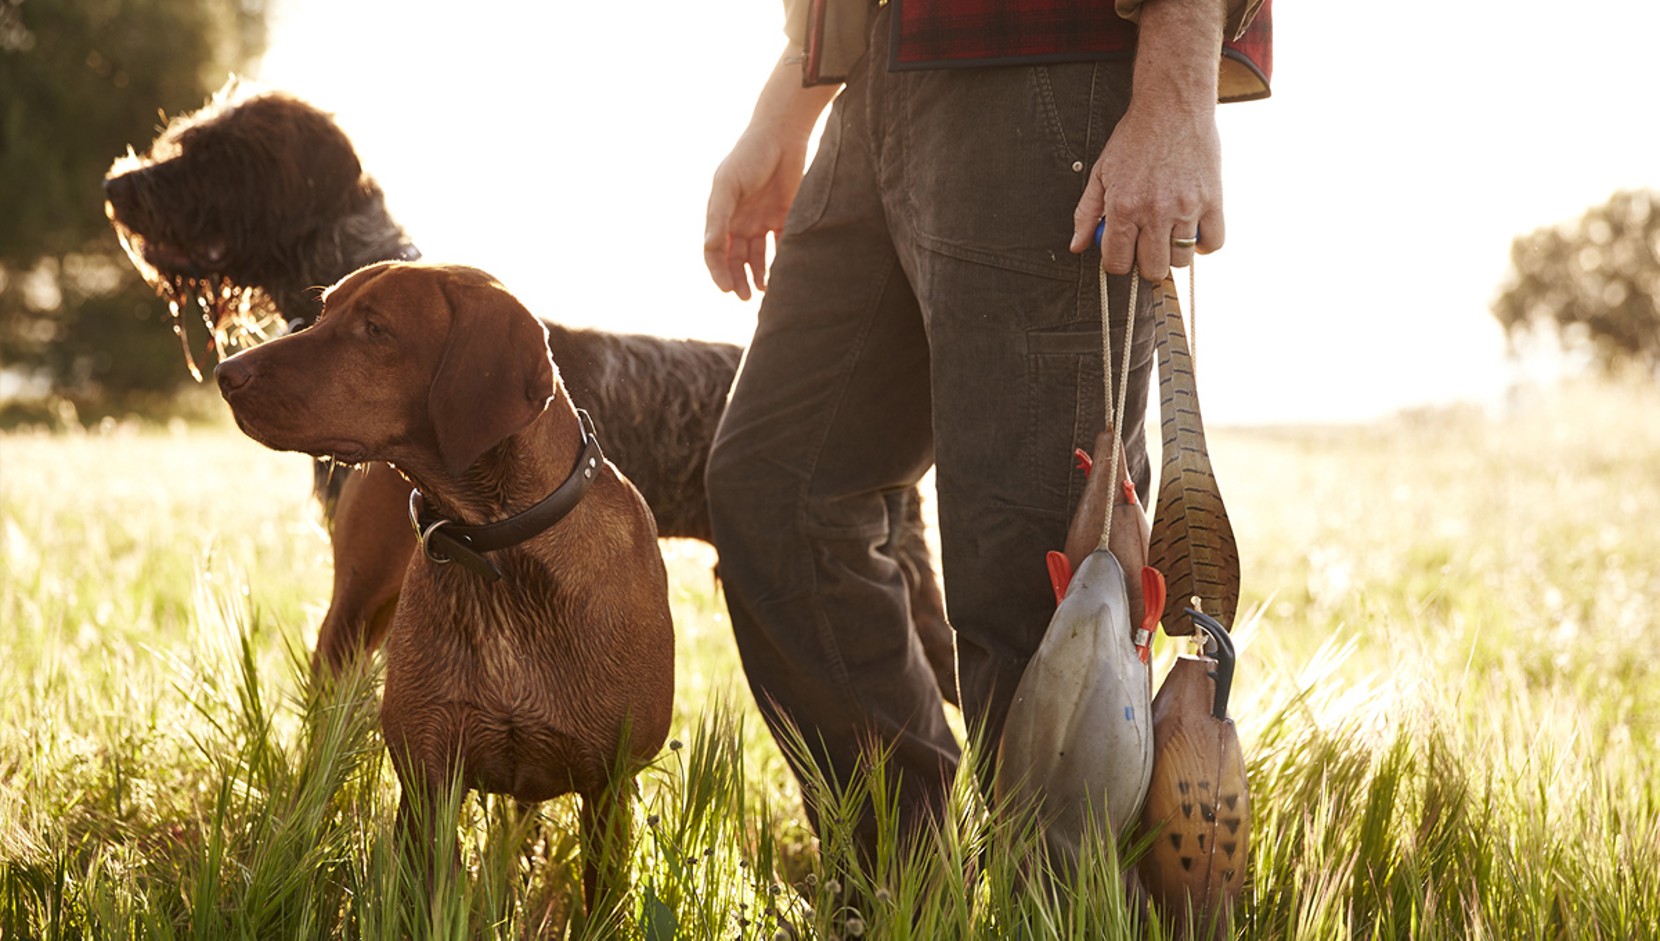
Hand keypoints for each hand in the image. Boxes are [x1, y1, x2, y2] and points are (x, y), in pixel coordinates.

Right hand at [703, 128, 812, 300]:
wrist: (782, 135)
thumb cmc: (748, 156)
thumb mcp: (728, 184)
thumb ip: (719, 216)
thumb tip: (710, 248)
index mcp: (721, 213)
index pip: (714, 251)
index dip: (718, 271)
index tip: (726, 289)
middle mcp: (739, 220)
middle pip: (734, 258)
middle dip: (737, 279)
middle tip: (744, 297)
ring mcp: (761, 220)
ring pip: (756, 256)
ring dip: (756, 275)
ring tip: (762, 292)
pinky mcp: (784, 216)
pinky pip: (780, 245)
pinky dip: (779, 261)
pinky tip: (782, 275)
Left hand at [1068, 0, 1227, 281]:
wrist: (1172, 107)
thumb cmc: (1134, 139)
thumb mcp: (1101, 173)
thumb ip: (1086, 213)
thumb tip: (1077, 246)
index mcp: (1123, 207)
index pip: (1118, 263)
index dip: (1118, 263)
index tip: (1123, 253)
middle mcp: (1155, 212)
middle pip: (1152, 269)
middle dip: (1146, 263)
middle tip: (1147, 245)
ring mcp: (1186, 208)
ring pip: (1182, 261)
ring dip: (1174, 254)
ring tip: (1169, 235)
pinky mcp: (1213, 200)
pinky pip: (1213, 243)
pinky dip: (1203, 245)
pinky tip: (1192, 232)